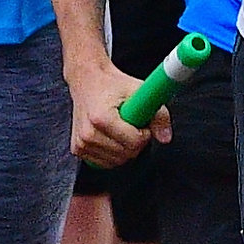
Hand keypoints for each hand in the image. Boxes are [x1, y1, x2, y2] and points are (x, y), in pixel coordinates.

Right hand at [69, 50, 158, 166]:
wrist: (87, 80)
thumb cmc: (112, 84)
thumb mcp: (139, 91)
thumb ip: (159, 114)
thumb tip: (165, 137)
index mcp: (101, 118)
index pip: (134, 143)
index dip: (144, 133)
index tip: (141, 122)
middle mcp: (88, 133)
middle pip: (126, 154)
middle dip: (136, 142)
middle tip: (131, 124)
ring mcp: (81, 143)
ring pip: (117, 161)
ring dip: (124, 149)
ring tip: (120, 128)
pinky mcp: (78, 149)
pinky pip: (105, 163)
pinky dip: (112, 154)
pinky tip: (110, 137)